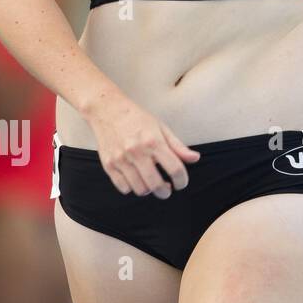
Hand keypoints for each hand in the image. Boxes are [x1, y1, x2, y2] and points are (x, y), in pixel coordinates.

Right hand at [84, 90, 199, 197]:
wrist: (108, 110)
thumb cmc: (137, 119)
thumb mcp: (162, 128)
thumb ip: (178, 146)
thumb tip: (194, 158)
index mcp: (154, 142)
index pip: (175, 169)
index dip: (182, 180)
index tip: (181, 183)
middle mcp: (137, 152)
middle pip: (156, 184)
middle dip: (165, 192)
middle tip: (167, 189)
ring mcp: (121, 160)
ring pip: (139, 189)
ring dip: (149, 190)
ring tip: (151, 183)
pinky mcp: (108, 165)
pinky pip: (123, 187)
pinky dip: (132, 188)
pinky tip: (136, 179)